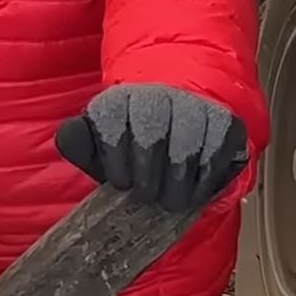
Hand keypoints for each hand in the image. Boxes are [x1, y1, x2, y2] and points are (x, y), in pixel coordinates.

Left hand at [55, 83, 249, 213]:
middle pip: (151, 131)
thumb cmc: (130, 149)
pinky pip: (217, 149)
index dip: (115, 156)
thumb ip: (77, 141)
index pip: (112, 119)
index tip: (121, 182)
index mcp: (118, 99)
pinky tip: (195, 192)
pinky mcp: (225, 120)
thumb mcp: (97, 147)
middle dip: (148, 173)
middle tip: (147, 197)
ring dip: (178, 179)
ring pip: (186, 141)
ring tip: (171, 201)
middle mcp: (157, 94)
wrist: (176, 133)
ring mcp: (193, 105)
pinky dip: (205, 177)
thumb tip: (70, 136)